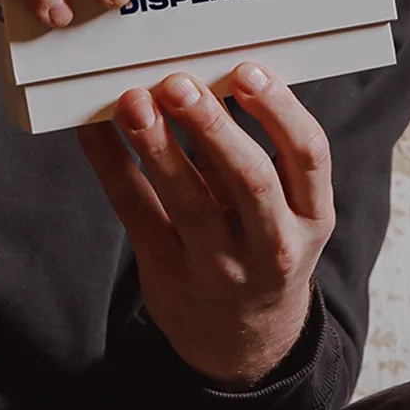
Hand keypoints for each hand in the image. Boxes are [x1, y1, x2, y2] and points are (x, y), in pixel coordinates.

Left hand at [79, 63, 334, 389]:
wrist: (242, 338)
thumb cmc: (260, 249)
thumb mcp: (283, 209)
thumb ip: (253, 151)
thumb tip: (209, 78)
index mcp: (312, 216)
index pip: (309, 156)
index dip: (280, 110)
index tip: (247, 71)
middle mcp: (273, 245)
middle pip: (250, 178)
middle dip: (212, 125)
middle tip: (179, 83)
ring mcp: (220, 266)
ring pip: (188, 201)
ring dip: (158, 145)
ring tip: (134, 102)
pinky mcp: (168, 272)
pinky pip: (136, 212)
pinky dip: (111, 165)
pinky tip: (97, 130)